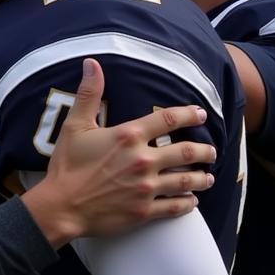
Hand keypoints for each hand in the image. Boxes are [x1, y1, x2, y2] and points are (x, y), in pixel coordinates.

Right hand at [24, 58, 214, 246]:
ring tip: (208, 176)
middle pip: (186, 152)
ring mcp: (146, 187)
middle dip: (204, 150)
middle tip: (211, 150)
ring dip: (202, 177)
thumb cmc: (67, 164)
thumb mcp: (74, 125)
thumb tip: (92, 63)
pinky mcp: (145, 211)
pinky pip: (176, 207)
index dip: (188, 115)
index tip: (200, 113)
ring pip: (186, 181)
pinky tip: (193, 201)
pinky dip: (188, 203)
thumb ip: (88, 93)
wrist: (62, 205)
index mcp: (128, 136)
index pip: (168, 120)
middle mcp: (143, 160)